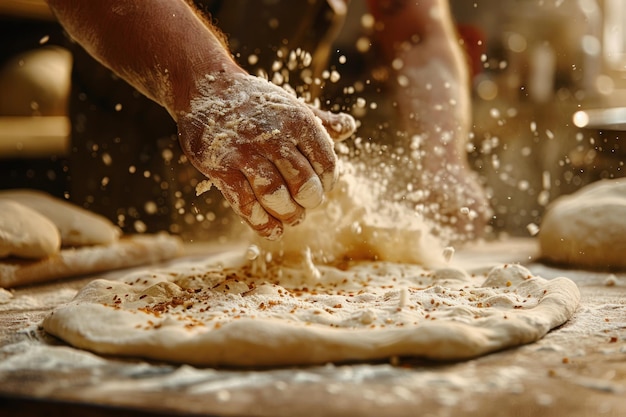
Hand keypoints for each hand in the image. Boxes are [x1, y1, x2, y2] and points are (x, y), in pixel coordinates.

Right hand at [177, 72, 355, 239]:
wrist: (206, 88)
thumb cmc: (256, 103)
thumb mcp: (291, 106)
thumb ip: (320, 121)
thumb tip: (349, 126)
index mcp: (297, 119)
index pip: (326, 161)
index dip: (328, 181)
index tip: (323, 188)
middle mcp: (273, 134)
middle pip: (302, 183)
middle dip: (309, 201)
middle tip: (306, 206)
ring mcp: (245, 152)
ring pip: (275, 196)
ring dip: (287, 215)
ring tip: (292, 219)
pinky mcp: (221, 168)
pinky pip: (245, 204)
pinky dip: (261, 222)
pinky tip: (272, 229)